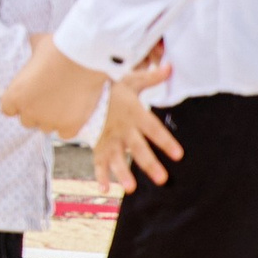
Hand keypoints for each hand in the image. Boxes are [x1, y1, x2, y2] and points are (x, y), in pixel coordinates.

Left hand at [0, 34, 108, 136]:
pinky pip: (65, 134)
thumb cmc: (56, 49)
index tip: (27, 96)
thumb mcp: (35, 46)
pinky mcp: (71, 126)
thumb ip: (30, 53)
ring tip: (62, 105)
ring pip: (46, 128)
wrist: (82, 59)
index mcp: (14, 96)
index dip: (18, 103)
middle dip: (35, 111)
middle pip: (27, 120)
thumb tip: (30, 43)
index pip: (8, 109)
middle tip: (47, 99)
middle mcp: (29, 112)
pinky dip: (69, 127)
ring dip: (52, 119)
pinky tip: (73, 114)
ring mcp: (50, 121)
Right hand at [92, 57, 182, 193]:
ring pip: (117, 158)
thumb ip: (151, 77)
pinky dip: (100, 175)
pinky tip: (104, 189)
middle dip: (149, 164)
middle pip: (137, 148)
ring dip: (123, 173)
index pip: (153, 129)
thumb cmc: (109, 86)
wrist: (79, 89)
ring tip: (131, 188)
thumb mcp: (130, 80)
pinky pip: (97, 161)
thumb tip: (170, 67)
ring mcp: (108, 138)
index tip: (178, 155)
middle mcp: (122, 129)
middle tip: (162, 179)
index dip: (165, 141)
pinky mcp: (97, 144)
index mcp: (134, 113)